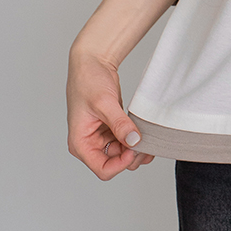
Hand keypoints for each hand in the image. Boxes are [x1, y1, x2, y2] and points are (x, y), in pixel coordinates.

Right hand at [66, 48, 153, 179]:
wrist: (92, 62)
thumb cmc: (88, 80)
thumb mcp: (104, 103)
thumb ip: (119, 124)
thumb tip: (133, 141)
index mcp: (80, 143)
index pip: (103, 169)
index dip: (122, 164)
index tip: (136, 148)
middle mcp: (89, 143)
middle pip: (114, 163)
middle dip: (131, 156)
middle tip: (147, 142)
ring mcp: (100, 136)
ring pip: (122, 153)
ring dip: (135, 148)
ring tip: (149, 136)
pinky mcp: (110, 127)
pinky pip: (125, 140)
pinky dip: (135, 138)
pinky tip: (145, 132)